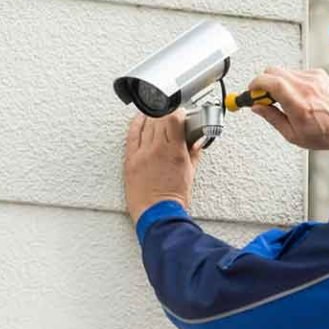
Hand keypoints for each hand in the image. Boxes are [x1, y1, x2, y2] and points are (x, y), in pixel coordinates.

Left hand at [123, 109, 202, 225]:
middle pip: (161, 118)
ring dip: (154, 117)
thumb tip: (197, 142)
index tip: (181, 114)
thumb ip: (194, 154)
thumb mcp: (190, 174)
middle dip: (168, 115)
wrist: (157, 215)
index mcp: (175, 152)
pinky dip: (137, 124)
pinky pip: (132, 134)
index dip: (179, 113)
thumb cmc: (172, 200)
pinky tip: (141, 119)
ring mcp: (142, 153)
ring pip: (147, 123)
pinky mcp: (131, 159)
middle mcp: (158, 149)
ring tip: (159, 118)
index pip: (175, 119)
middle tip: (172, 119)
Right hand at [247, 67, 328, 151]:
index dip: (255, 84)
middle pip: (273, 71)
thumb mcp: (292, 135)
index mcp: (298, 104)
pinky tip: (296, 95)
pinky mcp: (318, 74)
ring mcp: (313, 78)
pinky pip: (296, 72)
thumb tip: (257, 108)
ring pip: (284, 71)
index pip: (270, 82)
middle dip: (264, 82)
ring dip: (277, 82)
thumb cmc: (324, 134)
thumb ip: (272, 118)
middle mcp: (306, 87)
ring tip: (283, 100)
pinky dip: (290, 81)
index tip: (251, 91)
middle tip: (264, 97)